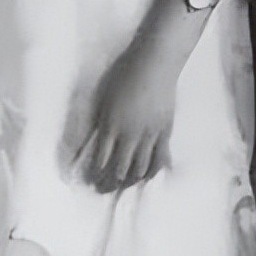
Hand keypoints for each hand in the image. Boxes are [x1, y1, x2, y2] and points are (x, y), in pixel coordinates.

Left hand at [73, 38, 176, 193]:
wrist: (153, 64)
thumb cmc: (124, 74)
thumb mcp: (105, 97)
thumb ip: (103, 119)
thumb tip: (99, 137)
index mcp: (112, 124)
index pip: (102, 157)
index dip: (96, 171)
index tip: (90, 181)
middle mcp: (130, 134)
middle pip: (120, 166)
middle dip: (110, 182)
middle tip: (103, 191)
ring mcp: (150, 134)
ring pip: (141, 166)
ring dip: (131, 180)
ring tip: (124, 188)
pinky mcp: (165, 131)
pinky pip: (161, 157)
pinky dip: (155, 170)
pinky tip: (151, 178)